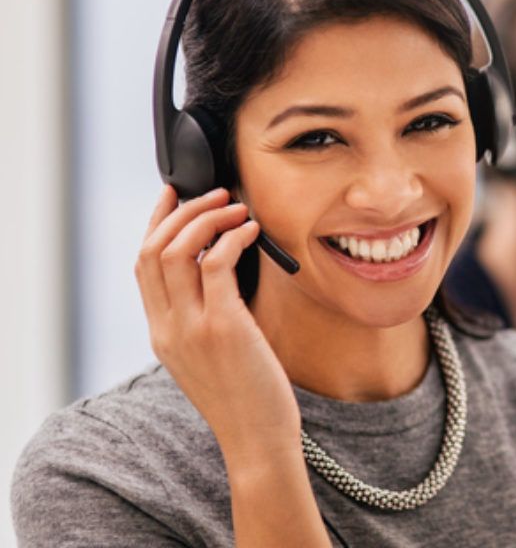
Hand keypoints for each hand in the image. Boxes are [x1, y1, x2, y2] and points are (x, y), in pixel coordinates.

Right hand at [135, 186, 299, 464]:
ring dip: (207, 218)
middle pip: (152, 250)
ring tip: (236, 207)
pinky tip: (251, 231)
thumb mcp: (213, 355)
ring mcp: (191, 327)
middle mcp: (168, 327)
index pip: (142, 265)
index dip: (156, 223)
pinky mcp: (223, 327)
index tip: (176, 196)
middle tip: (214, 194)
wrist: (257, 439)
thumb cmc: (248, 397)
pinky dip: (232, 237)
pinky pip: (216, 263)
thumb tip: (224, 271)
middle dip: (182, 212)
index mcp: (161, 333)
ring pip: (177, 251)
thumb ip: (206, 317)